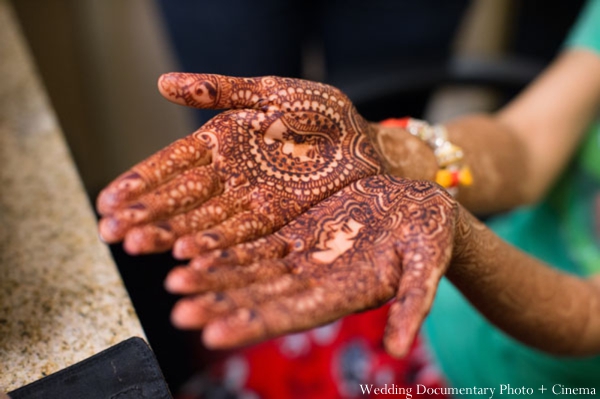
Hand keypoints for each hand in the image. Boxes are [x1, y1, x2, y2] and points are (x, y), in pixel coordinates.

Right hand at [97, 74, 382, 257]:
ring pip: (203, 220)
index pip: (171, 163)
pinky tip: (186, 254)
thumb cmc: (323, 114)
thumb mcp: (272, 93)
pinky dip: (213, 245)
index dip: (140, 181)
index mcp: (222, 141)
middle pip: (180, 197)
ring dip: (170, 234)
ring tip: (137, 245)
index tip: (108, 199)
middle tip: (111, 231)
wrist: (368, 142)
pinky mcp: (276, 222)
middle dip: (145, 214)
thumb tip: (163, 82)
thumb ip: (222, 90)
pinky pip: (239, 235)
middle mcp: (229, 176)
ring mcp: (250, 201)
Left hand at [164, 175, 456, 356]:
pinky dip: (227, 246)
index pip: (293, 314)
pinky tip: (195, 248)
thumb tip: (398, 347)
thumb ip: (415, 301)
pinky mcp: (297, 232)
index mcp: (346, 292)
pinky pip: (255, 240)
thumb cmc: (433, 234)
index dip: (255, 323)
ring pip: (251, 269)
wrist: (420, 205)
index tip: (215, 335)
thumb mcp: (429, 261)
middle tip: (180, 311)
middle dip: (221, 305)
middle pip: (261, 296)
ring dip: (214, 277)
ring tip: (176, 282)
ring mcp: (303, 256)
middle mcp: (316, 280)